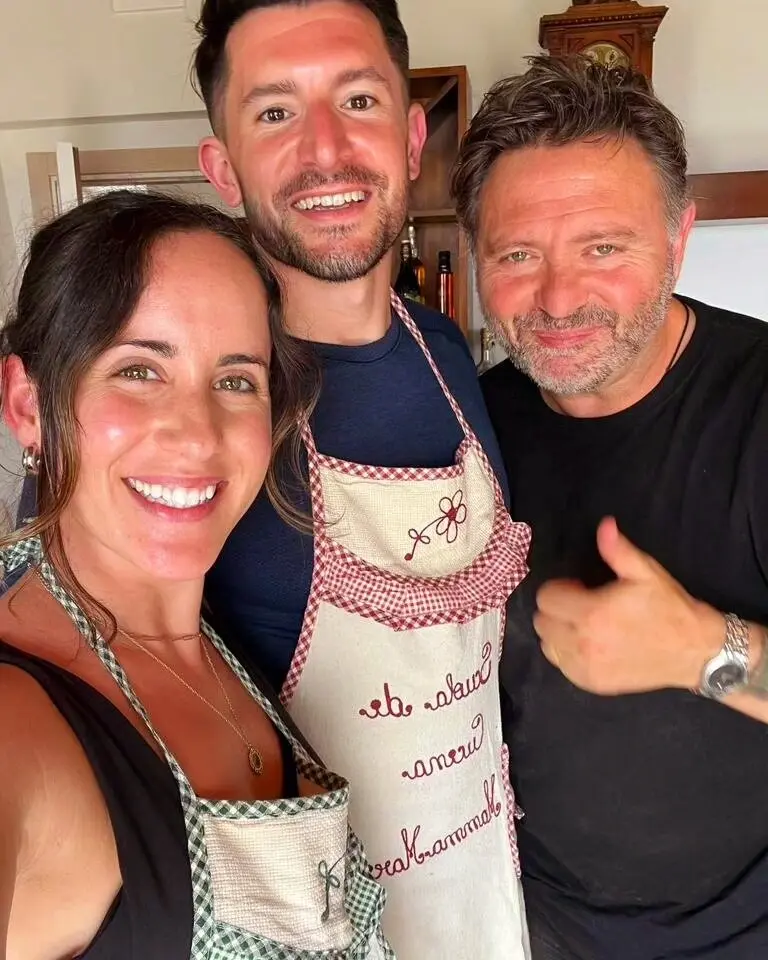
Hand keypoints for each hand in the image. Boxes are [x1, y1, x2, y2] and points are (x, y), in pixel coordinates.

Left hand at [533, 517, 723, 694]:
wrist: (695, 651)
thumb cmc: (669, 609)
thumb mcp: (646, 572)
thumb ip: (618, 550)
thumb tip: (604, 525)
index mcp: (593, 613)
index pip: (546, 598)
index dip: (561, 587)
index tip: (581, 587)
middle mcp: (584, 643)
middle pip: (542, 622)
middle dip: (557, 609)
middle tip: (583, 605)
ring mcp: (587, 667)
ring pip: (547, 645)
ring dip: (558, 633)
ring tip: (584, 626)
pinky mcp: (593, 684)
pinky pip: (561, 666)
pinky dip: (568, 654)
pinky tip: (589, 645)